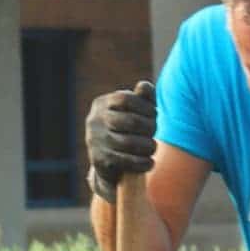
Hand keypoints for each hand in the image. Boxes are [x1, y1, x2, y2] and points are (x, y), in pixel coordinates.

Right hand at [86, 80, 155, 204]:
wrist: (107, 164)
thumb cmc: (126, 130)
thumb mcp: (134, 111)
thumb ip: (143, 97)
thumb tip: (144, 86)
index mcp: (101, 104)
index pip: (126, 99)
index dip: (145, 106)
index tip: (154, 114)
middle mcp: (94, 121)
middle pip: (131, 121)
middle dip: (149, 127)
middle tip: (155, 132)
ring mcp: (95, 141)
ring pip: (129, 143)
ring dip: (148, 146)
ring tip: (153, 148)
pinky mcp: (99, 160)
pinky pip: (125, 161)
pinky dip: (142, 163)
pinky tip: (150, 163)